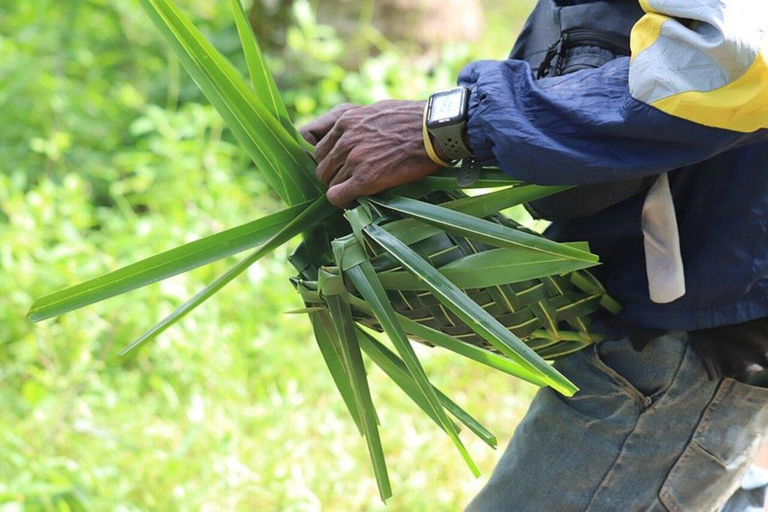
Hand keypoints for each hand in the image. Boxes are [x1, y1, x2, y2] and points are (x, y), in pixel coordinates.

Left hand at [299, 100, 443, 207]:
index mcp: (345, 121)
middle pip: (323, 168)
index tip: (341, 168)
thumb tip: (354, 130)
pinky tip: (354, 201)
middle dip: (334, 176)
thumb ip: (358, 122)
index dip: (330, 161)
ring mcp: (353, 160)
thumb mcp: (377, 110)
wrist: (435, 130)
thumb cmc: (413, 119)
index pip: (320, 148)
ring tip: (357, 192)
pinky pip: (337, 196)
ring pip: (330, 183)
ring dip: (341, 189)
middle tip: (349, 182)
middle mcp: (345, 140)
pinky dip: (343, 202)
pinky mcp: (365, 179)